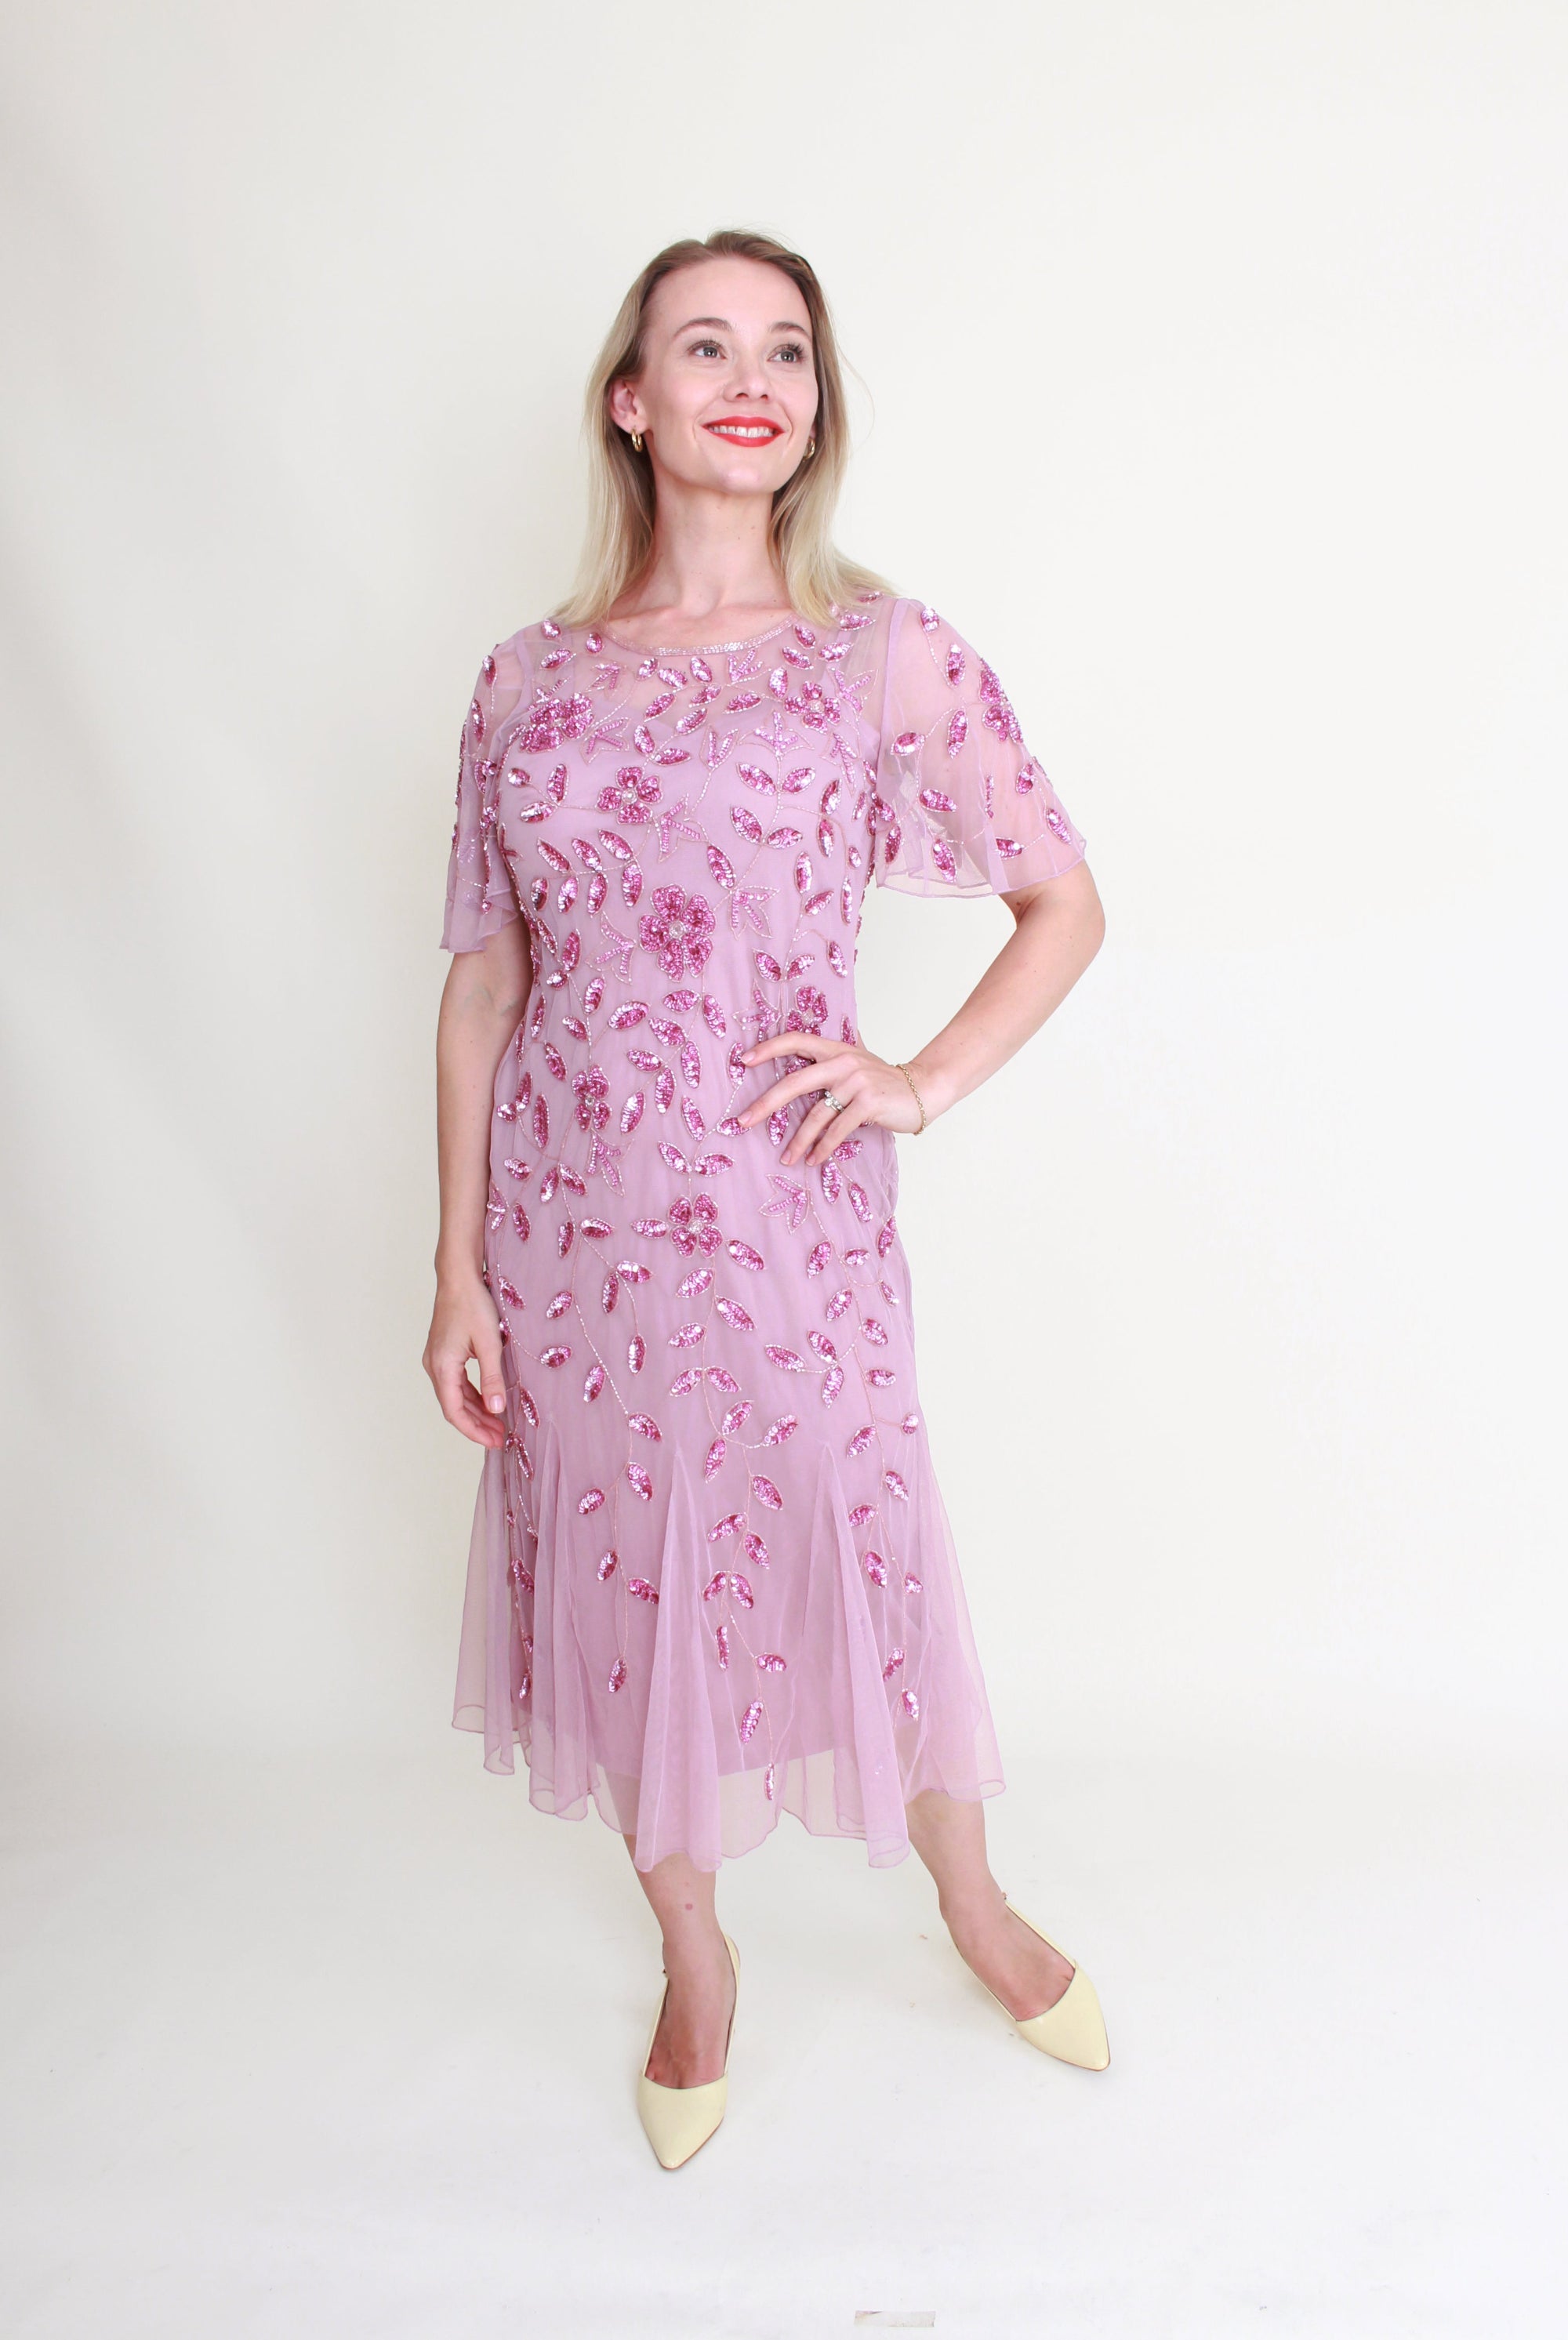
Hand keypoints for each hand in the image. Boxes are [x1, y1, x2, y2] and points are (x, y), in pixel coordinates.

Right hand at [423, 1271, 508, 1447]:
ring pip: (455, 1396)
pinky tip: (489, 1401)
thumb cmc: (474, 1305)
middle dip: (477, 1425)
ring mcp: (437, 1360)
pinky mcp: (444, 1353)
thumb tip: (496, 1410)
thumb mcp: (490, 1343)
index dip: (473, 1431)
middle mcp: (434, 1366)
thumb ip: (492, 1378)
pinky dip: (472, 1395)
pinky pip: (456, 1383)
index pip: (454, 1412)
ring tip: (498, 1424)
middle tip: (500, 1438)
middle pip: (454, 1407)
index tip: (493, 1442)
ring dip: (475, 1411)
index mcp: (442, 1367)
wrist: (459, 1276)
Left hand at [736, 1031, 928, 1166]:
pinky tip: (813, 1160)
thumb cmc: (885, 1080)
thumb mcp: (859, 1060)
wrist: (924, 1089)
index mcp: (836, 1049)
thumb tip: (820, 1049)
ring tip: (786, 1158)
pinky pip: (838, 1129)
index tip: (743, 1061)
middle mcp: (843, 1062)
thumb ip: (838, 1055)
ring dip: (798, 1140)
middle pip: (795, 1082)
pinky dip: (824, 1147)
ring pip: (816, 1114)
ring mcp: (856, 1082)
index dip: (768, 1048)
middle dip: (766, 1103)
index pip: (796, 1040)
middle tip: (743, 1122)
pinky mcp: (868, 1103)